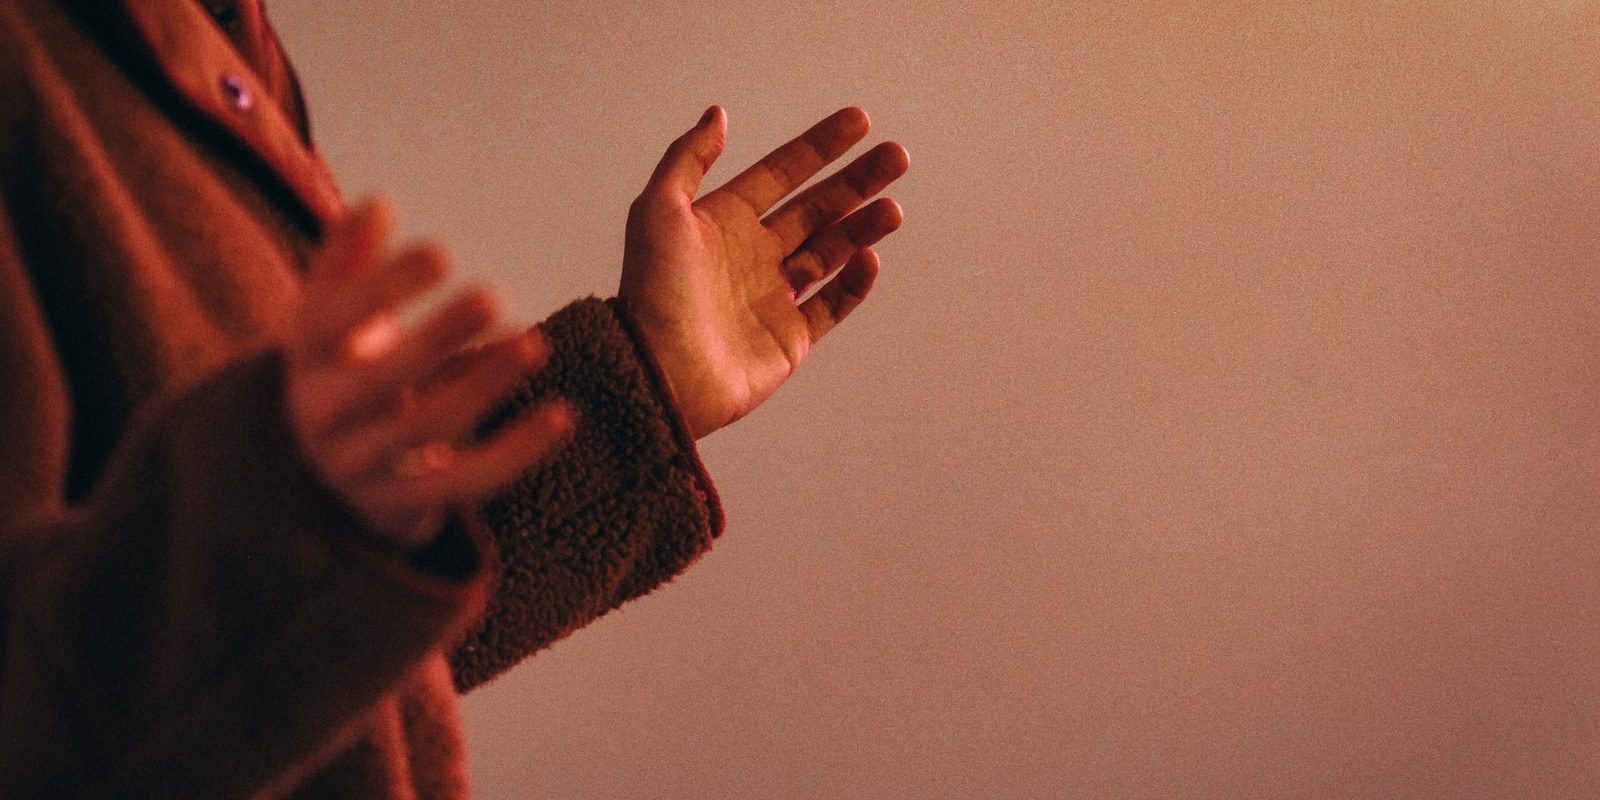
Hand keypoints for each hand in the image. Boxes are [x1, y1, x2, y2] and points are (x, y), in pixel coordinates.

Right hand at [285, 200, 572, 547]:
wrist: (317, 475)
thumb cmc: (339, 371)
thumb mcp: (329, 317)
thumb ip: (349, 261)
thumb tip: (378, 205)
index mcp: (302, 359)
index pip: (332, 320)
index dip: (384, 286)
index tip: (443, 252)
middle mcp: (322, 417)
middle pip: (379, 380)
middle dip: (436, 338)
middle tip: (490, 295)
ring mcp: (360, 468)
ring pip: (426, 429)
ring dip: (481, 385)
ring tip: (533, 342)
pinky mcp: (404, 507)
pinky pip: (467, 480)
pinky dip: (516, 450)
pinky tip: (561, 415)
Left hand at [619, 106, 908, 438]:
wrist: (659, 372)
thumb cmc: (653, 292)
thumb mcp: (658, 211)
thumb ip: (688, 158)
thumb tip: (718, 114)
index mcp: (723, 222)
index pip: (782, 173)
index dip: (819, 147)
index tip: (859, 121)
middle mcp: (752, 255)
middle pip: (816, 208)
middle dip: (857, 181)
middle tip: (896, 156)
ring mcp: (773, 297)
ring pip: (831, 251)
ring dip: (863, 227)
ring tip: (892, 209)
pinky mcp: (789, 338)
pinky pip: (832, 304)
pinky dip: (854, 283)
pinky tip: (869, 258)